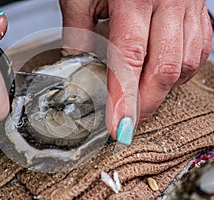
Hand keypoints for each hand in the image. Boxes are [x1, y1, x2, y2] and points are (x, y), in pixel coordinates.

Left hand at [60, 0, 211, 143]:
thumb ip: (78, 27)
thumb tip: (76, 60)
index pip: (130, 58)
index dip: (124, 98)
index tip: (118, 126)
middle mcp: (169, 3)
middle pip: (164, 69)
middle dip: (146, 104)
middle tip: (129, 123)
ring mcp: (188, 7)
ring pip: (186, 63)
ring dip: (163, 90)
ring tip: (142, 102)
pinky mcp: (198, 11)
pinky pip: (199, 50)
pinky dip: (181, 71)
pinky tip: (164, 77)